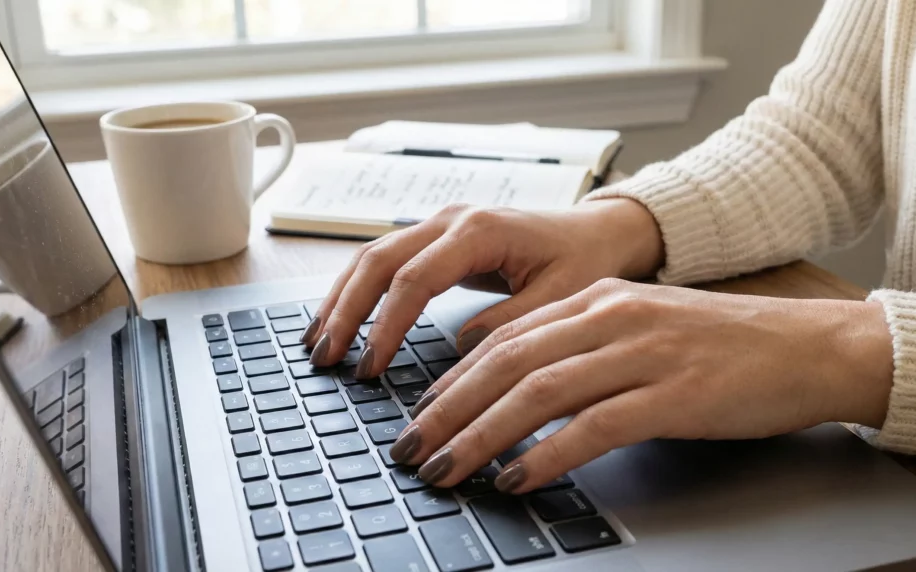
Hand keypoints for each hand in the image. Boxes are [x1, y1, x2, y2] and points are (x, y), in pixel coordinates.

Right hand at [300, 199, 664, 372]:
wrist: (597, 233)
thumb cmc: (584, 260)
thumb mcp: (562, 296)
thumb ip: (512, 323)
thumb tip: (461, 349)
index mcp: (479, 230)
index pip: (414, 279)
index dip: (386, 326)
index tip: (370, 366)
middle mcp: (451, 220)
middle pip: (379, 261)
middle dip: (347, 311)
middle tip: (326, 357)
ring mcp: (440, 226)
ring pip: (373, 257)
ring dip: (342, 299)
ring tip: (318, 342)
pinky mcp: (438, 240)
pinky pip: (386, 261)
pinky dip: (358, 290)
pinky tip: (341, 319)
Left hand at [389, 279, 894, 492]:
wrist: (809, 347)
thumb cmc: (724, 345)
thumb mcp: (642, 328)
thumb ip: (583, 347)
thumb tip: (520, 390)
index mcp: (597, 300)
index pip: (503, 340)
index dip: (452, 382)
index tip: (421, 417)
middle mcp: (611, 318)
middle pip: (508, 364)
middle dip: (449, 411)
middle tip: (412, 450)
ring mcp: (643, 354)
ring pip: (539, 394)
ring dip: (482, 436)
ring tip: (447, 470)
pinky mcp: (674, 395)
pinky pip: (594, 427)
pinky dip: (547, 456)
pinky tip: (518, 479)